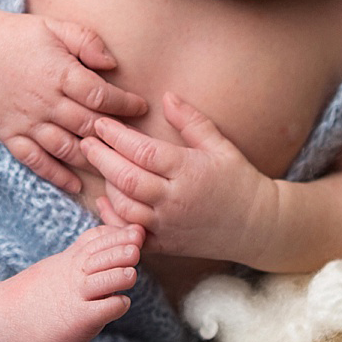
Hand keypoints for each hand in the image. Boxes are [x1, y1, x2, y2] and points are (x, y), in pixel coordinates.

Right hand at [0, 8, 150, 183]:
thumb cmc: (16, 35)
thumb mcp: (54, 26)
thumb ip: (86, 41)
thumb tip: (113, 65)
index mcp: (60, 73)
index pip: (101, 96)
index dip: (125, 104)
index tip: (141, 107)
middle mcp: (46, 102)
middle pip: (89, 126)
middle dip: (116, 136)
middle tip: (135, 143)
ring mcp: (27, 122)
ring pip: (67, 149)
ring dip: (92, 160)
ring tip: (112, 165)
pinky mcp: (10, 136)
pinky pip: (37, 162)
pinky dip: (57, 176)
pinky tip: (76, 185)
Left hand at [77, 92, 280, 267]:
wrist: (256, 227)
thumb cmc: (239, 181)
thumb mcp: (220, 145)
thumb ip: (191, 121)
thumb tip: (166, 97)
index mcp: (187, 171)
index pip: (142, 151)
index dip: (116, 136)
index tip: (101, 123)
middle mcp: (174, 200)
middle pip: (126, 179)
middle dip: (102, 158)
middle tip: (85, 141)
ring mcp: (168, 226)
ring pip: (124, 207)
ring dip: (107, 187)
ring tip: (98, 168)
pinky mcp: (165, 245)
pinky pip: (131, 234)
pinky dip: (114, 219)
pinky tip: (106, 202)